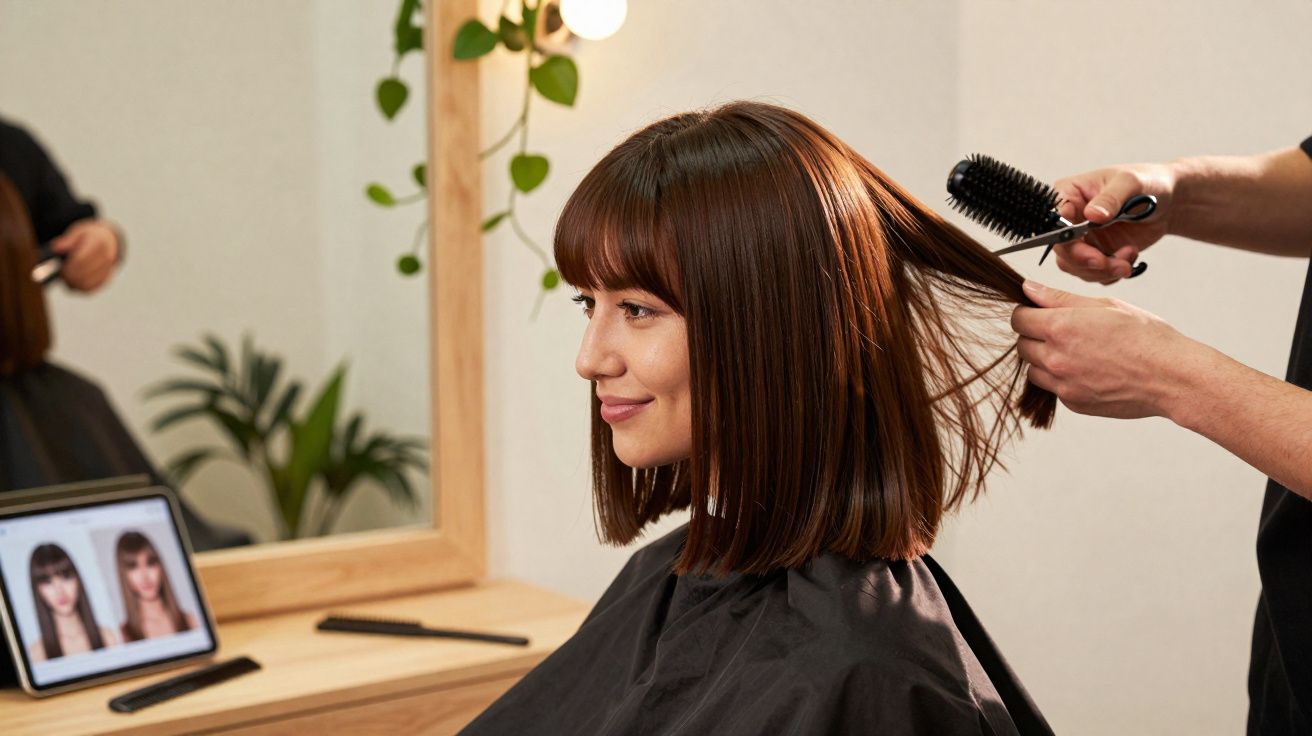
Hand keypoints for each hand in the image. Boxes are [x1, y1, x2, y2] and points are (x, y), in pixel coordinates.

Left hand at [50, 218, 120, 292]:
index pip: (81, 260)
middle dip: (69, 276)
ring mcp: (108, 269)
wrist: (108, 240)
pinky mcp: (107, 278)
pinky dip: (80, 288)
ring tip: (66, 279)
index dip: (68, 267)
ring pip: (87, 283)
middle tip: (61, 275)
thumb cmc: (89, 236)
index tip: (59, 268)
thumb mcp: (78, 232)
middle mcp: (106, 256)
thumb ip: (67, 240)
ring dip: (73, 284)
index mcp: (98, 242)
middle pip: (84, 273)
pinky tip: (73, 283)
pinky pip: (91, 288)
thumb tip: (56, 249)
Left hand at [1011, 280, 1203, 419]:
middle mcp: (1055, 358)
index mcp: (1061, 328)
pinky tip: (1089, 370)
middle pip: (1022, 345)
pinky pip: (1054, 388)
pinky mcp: (1073, 403)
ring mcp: (1063, 384)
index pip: (1018, 319)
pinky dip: (1062, 379)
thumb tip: (1028, 288)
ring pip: (1033, 370)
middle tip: (1064, 331)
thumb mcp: (1105, 305)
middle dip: (1035, 336)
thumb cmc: (1145, 337)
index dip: (1028, 313)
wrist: (1172, 377)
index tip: (1040, 312)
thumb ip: (1060, 298)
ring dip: (1045, 359)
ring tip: (1077, 351)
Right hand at [1051, 163, 1176, 284]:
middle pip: (1062, 249)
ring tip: (1128, 259)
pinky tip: (1129, 259)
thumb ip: (1110, 198)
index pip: (1053, 219)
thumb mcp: (1130, 183)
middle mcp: (1070, 220)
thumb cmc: (1147, 182)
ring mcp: (1082, 240)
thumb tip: (1091, 215)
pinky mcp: (1096, 255)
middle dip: (1087, 260)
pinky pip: (1094, 274)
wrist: (1169, 202)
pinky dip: (1112, 274)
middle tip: (1110, 263)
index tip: (1086, 243)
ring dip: (1103, 270)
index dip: (1063, 236)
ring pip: (1076, 266)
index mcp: (1069, 195)